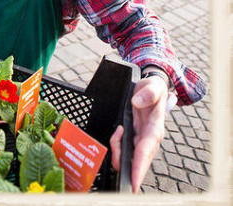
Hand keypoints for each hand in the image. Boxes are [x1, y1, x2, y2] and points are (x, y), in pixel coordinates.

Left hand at [110, 75, 167, 192]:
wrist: (152, 88)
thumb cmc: (154, 90)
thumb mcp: (154, 86)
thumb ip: (148, 94)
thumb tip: (136, 103)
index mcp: (155, 129)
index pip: (145, 151)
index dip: (139, 168)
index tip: (133, 183)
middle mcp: (149, 138)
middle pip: (137, 160)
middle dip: (123, 159)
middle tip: (114, 143)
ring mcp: (142, 139)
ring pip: (129, 157)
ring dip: (118, 150)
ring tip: (116, 132)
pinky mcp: (135, 138)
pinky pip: (125, 149)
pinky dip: (118, 145)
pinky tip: (117, 132)